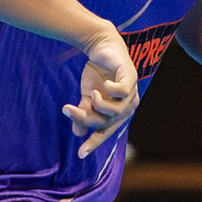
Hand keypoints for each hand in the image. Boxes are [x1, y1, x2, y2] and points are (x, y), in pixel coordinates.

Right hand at [63, 28, 138, 158]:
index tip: (80, 154)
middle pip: (108, 122)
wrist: (101, 47)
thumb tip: (77, 133)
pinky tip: (103, 85)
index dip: (94, 143)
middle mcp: (128, 106)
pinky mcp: (131, 77)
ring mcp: (131, 92)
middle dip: (88, 119)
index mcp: (118, 113)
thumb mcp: (87, 96)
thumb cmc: (97, 74)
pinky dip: (112, 90)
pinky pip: (123, 91)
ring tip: (90, 95)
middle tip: (70, 110)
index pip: (106, 132)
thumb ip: (84, 113)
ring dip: (100, 105)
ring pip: (116, 110)